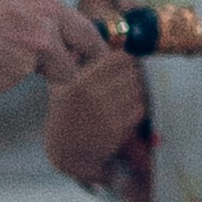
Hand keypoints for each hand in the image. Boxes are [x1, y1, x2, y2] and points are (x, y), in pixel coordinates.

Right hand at [43, 40, 150, 183]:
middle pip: (133, 73)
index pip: (119, 58)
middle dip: (137, 78)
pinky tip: (132, 114)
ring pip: (139, 91)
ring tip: (133, 99)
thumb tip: (91, 47)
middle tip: (135, 84)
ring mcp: (105, 111)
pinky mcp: (117, 128)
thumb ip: (73, 66)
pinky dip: (140, 110)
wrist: (67, 154)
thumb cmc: (64, 119)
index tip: (129, 68)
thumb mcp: (60, 89)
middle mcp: (92, 94)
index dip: (128, 61)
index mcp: (80, 81)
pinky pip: (140, 109)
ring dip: (140, 94)